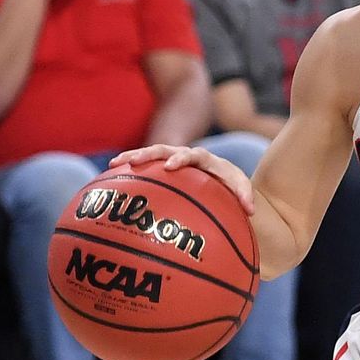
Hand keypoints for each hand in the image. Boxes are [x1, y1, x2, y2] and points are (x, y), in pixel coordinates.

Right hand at [110, 144, 255, 214]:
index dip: (182, 159)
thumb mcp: (240, 187)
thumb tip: (251, 210)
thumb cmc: (231, 184)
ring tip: (113, 164)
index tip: (170, 167)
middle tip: (133, 161)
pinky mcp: (161, 167)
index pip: (194, 155)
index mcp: (205, 159)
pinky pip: (144, 167)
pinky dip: (129, 170)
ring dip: (132, 157)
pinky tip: (109, 179)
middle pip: (165, 149)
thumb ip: (245, 196)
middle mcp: (185, 156)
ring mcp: (171, 159)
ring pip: (150, 155)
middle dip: (149, 154)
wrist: (222, 176)